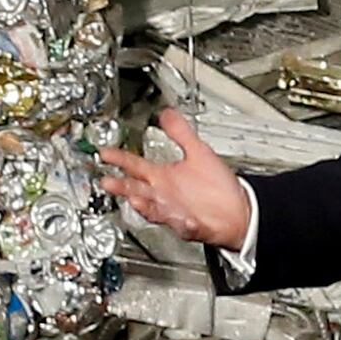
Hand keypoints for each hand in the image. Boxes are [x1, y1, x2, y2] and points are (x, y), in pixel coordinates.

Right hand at [98, 109, 253, 250]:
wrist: (236, 209)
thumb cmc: (215, 185)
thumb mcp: (197, 152)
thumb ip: (180, 133)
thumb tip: (167, 113)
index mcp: (164, 177)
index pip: (136, 165)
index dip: (119, 159)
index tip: (104, 152)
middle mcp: (165, 195)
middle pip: (138, 190)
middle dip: (123, 187)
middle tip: (108, 182)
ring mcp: (175, 212)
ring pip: (155, 209)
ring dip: (146, 206)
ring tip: (137, 201)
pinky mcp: (191, 226)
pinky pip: (185, 226)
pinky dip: (184, 224)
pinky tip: (185, 220)